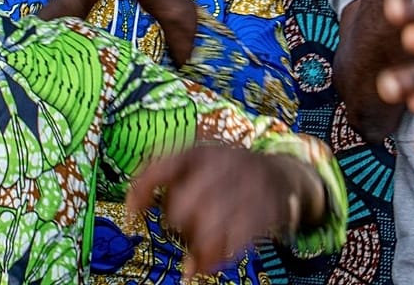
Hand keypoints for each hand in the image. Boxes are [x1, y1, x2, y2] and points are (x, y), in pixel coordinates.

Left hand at [126, 146, 324, 278]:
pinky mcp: (265, 209)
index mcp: (197, 152)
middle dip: (180, 224)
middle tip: (188, 228)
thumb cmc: (227, 175)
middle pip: (181, 207)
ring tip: (199, 252)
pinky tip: (211, 262)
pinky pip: (235, 241)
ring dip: (198, 245)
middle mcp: (220, 165)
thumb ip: (164, 184)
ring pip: (207, 228)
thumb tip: (132, 216)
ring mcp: (245, 187)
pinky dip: (218, 257)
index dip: (140, 193)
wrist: (282, 174)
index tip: (130, 217)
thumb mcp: (197, 165)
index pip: (160, 168)